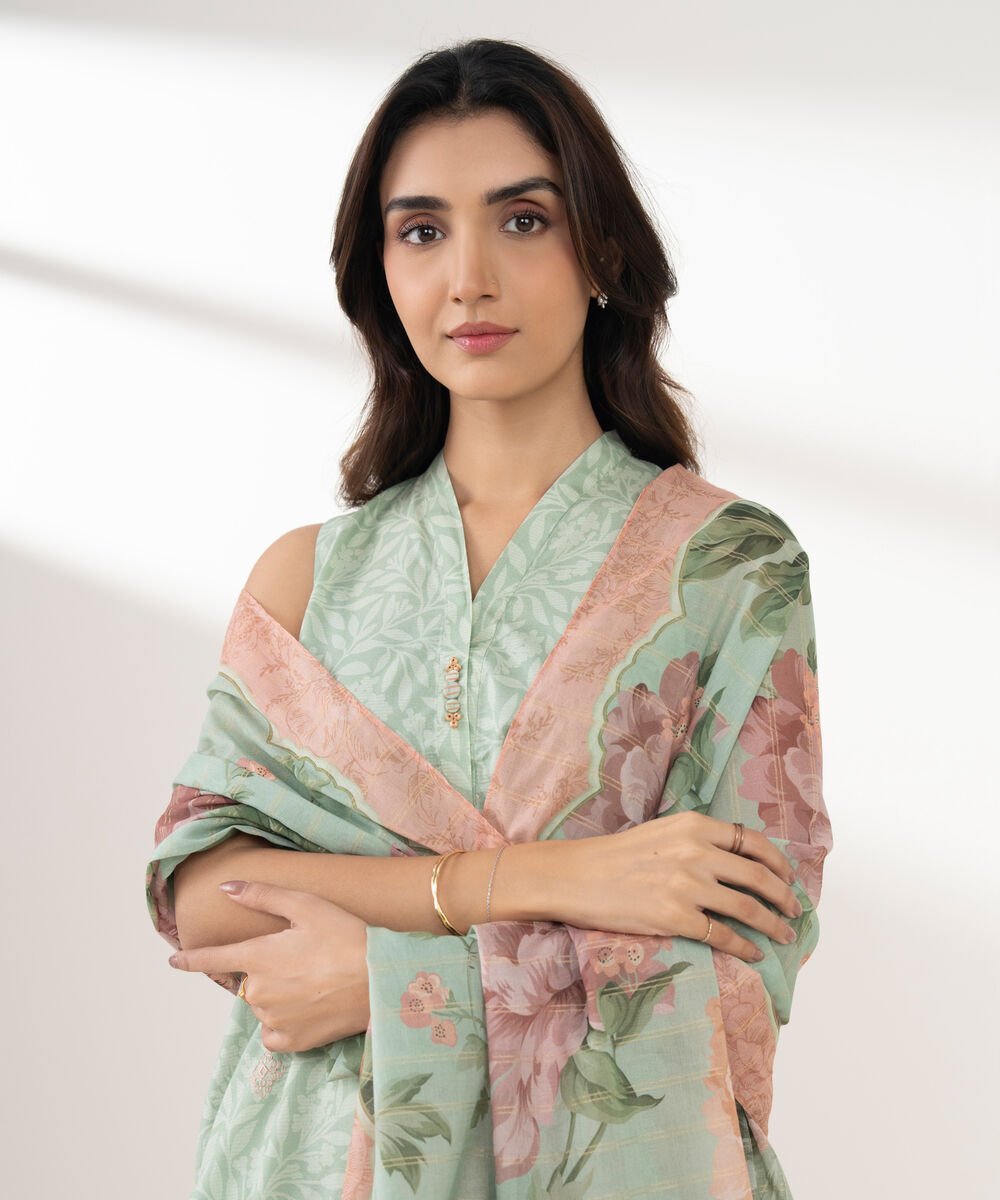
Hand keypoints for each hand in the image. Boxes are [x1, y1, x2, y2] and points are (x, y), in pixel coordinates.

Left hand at [168, 880, 370, 1052]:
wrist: (379, 980)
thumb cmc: (345, 936)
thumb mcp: (306, 906)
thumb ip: (262, 896)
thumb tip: (225, 888)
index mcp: (258, 956)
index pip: (213, 959)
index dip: (191, 959)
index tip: (174, 960)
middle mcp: (258, 991)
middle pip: (248, 982)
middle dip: (267, 972)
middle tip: (303, 961)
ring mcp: (273, 1018)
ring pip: (262, 1006)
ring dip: (276, 996)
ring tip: (312, 983)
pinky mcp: (291, 1041)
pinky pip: (272, 1034)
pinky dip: (282, 1023)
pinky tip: (306, 1010)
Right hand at [558, 811, 801, 961]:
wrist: (576, 876)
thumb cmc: (616, 855)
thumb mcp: (662, 833)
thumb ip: (697, 841)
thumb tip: (734, 861)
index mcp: (695, 826)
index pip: (753, 842)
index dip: (778, 863)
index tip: (788, 878)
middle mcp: (697, 852)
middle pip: (758, 877)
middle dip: (784, 897)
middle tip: (794, 911)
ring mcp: (688, 885)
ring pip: (747, 908)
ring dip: (772, 925)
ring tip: (783, 935)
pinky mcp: (676, 917)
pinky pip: (722, 935)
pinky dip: (744, 947)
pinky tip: (752, 953)